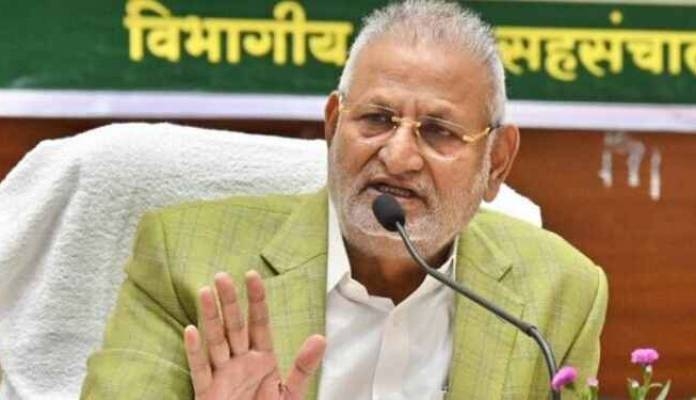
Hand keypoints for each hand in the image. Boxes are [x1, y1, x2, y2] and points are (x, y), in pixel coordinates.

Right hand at [183, 271, 325, 399]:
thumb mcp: (290, 393)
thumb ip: (303, 367)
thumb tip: (320, 338)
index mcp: (262, 359)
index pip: (259, 322)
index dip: (256, 299)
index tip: (252, 275)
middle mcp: (240, 362)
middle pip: (235, 326)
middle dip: (230, 302)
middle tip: (222, 276)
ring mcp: (222, 376)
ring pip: (216, 341)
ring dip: (210, 318)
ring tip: (205, 293)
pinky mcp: (207, 393)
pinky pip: (200, 370)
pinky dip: (194, 352)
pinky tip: (191, 331)